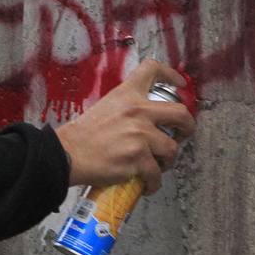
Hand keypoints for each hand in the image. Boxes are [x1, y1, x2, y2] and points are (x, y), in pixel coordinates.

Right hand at [53, 60, 195, 194]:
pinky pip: (157, 173)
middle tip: (182, 134)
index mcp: (127, 94)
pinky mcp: (138, 158)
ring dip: (168, 160)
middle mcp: (137, 111)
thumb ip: (126, 108)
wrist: (67, 154)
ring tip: (157, 165)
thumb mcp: (105, 107)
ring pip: (172, 149)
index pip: (152, 70)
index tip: (179, 83)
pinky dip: (154, 182)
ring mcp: (140, 135)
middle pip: (180, 113)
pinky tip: (148, 184)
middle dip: (187, 127)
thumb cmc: (82, 135)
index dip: (171, 74)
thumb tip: (144, 119)